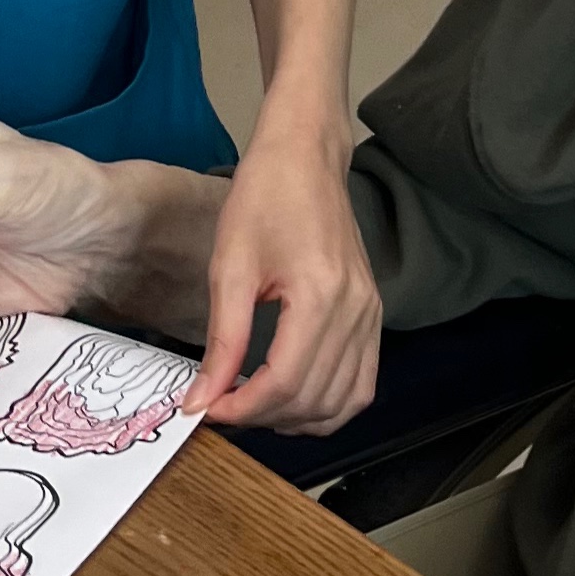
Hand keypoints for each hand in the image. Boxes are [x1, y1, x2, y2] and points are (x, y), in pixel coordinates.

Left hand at [193, 117, 380, 434]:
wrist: (305, 156)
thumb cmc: (266, 196)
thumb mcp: (230, 266)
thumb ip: (222, 341)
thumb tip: (201, 400)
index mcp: (320, 295)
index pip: (285, 383)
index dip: (243, 409)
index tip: (208, 409)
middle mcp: (356, 310)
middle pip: (314, 400)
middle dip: (264, 417)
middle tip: (223, 405)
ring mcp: (371, 313)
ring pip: (344, 402)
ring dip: (297, 419)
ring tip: (255, 405)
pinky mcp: (373, 313)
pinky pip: (362, 383)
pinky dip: (329, 404)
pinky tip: (293, 397)